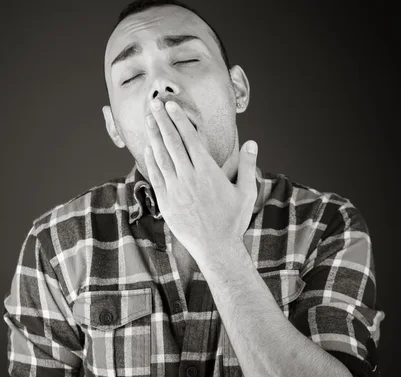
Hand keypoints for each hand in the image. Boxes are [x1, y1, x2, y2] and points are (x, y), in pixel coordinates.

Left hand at [143, 98, 257, 258]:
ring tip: (149, 119)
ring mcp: (175, 189)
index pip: (190, 139)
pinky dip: (151, 160)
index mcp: (208, 172)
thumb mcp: (247, 192)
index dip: (179, 120)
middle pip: (172, 142)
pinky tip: (148, 148)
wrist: (216, 248)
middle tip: (154, 103)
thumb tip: (252, 143)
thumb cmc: (233, 221)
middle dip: (162, 121)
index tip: (171, 106)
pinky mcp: (166, 201)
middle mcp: (189, 177)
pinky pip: (155, 176)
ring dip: (154, 136)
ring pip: (161, 156)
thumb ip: (249, 166)